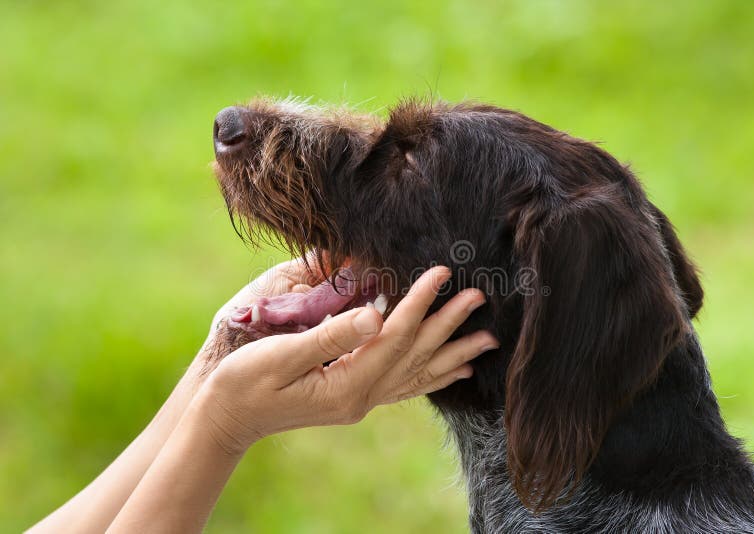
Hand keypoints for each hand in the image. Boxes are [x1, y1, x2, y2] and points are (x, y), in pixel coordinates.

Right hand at [196, 266, 498, 453]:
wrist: (225, 419)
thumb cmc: (242, 384)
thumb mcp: (280, 357)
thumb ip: (329, 336)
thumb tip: (374, 314)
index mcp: (345, 385)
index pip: (394, 337)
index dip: (419, 302)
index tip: (441, 272)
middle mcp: (361, 397)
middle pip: (415, 356)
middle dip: (448, 324)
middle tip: (479, 297)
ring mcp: (359, 401)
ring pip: (417, 375)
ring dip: (451, 353)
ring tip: (486, 341)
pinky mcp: (353, 398)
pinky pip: (404, 386)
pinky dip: (432, 376)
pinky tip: (452, 370)